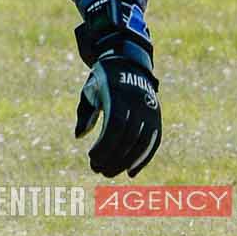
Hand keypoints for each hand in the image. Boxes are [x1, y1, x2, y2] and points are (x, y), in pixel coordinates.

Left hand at [75, 46, 160, 176]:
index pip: (115, 125)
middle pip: (128, 138)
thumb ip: (85, 113)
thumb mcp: (90, 91)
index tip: (92, 157)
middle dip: (113, 157)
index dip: (105, 145)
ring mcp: (150, 111)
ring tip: (110, 173)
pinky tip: (131, 172)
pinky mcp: (156, 117)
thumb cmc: (103, 80)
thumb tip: (79, 135)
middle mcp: (138, 104)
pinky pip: (153, 142)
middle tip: (98, 170)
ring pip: (142, 143)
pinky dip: (143, 159)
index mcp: (119, 95)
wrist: (128, 63)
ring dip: (126, 162)